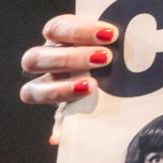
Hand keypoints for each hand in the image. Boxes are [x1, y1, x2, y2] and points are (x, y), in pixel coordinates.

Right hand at [20, 14, 118, 143]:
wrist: (130, 68)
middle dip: (70, 58)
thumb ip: (114, 34)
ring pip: (32, 90)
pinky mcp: (62, 110)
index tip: (110, 34)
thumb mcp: (117, 38)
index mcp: (60, 36)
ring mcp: (50, 86)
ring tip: (93, 86)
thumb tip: (116, 31)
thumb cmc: (121, 45)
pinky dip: (60, 128)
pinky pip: (54, 122)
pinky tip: (64, 135)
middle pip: (34, 58)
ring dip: (61, 89)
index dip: (78, 31)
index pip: (56, 28)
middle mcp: (49, 61)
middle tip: (105, 58)